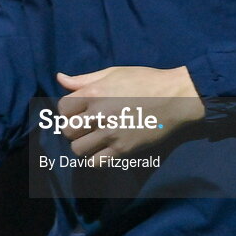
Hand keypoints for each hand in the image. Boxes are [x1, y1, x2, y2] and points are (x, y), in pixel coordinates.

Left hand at [56, 65, 203, 159]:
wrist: (175, 97)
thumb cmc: (144, 81)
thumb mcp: (113, 73)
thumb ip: (84, 79)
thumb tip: (60, 78)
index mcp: (94, 92)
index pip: (62, 108)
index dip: (68, 110)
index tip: (78, 111)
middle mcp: (99, 114)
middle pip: (67, 130)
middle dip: (73, 129)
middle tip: (85, 126)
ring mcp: (111, 133)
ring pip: (78, 150)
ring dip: (83, 145)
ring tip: (94, 139)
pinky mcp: (123, 149)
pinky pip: (96, 163)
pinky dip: (95, 159)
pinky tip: (104, 150)